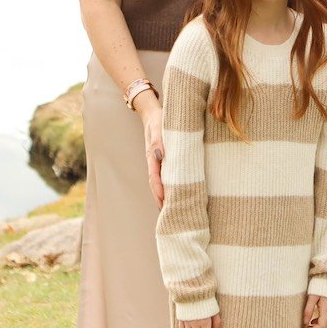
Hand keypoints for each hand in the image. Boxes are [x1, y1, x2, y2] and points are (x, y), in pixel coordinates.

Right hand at [136, 93, 163, 207]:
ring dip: (163, 195)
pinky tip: (174, 193)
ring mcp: (157, 162)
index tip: (165, 203)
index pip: (155, 178)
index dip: (160, 191)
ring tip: (170, 210)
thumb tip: (160, 155)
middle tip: (168, 214)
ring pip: (159, 182)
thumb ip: (159, 141)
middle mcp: (154, 161)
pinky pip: (164, 176)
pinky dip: (167, 186)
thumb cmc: (159, 120)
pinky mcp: (162, 160)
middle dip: (161, 199)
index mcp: (152, 156)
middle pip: (156, 184)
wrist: (153, 113)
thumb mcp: (159, 127)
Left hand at [302, 295, 326, 327]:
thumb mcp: (312, 297)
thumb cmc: (319, 284)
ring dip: (315, 325)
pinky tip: (313, 319)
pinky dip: (319, 320)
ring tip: (306, 325)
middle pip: (323, 326)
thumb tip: (304, 323)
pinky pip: (326, 316)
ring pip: (325, 321)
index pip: (321, 327)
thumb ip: (308, 310)